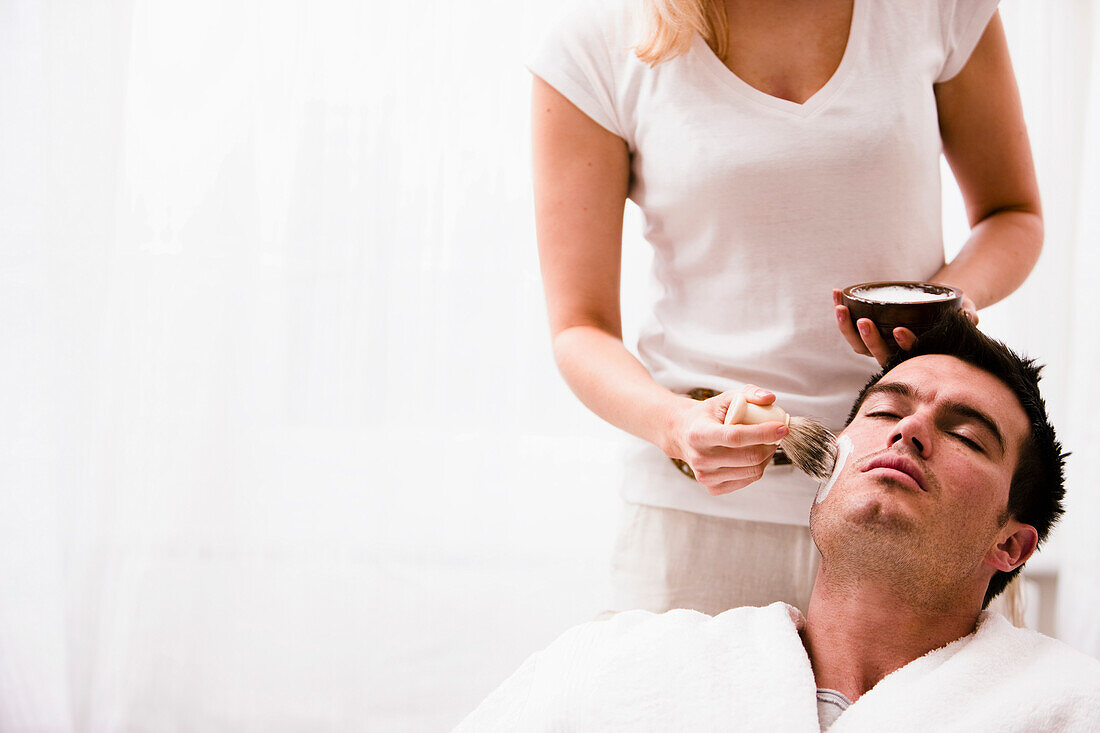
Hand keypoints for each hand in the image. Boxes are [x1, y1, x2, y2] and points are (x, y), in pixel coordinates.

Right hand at [666, 385, 785, 495]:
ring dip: (767, 457)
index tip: (782, 427)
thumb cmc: (706, 416)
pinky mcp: (713, 487)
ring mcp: (706, 476)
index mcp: (699, 433)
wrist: (682, 435)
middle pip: (748, 457)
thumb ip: (748, 393)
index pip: (736, 437)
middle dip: (771, 445)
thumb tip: (770, 399)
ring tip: (765, 443)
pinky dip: (757, 467)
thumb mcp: (724, 398)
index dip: (763, 433)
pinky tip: (753, 455)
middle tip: (776, 434)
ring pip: (752, 471)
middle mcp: (700, 458)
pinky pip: (748, 480)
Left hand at [831, 289, 978, 367]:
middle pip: (877, 352)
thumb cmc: (953, 312)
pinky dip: (841, 311)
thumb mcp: (964, 311)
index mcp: (917, 355)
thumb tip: (970, 317)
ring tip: (840, 308)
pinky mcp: (866, 331)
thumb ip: (967, 315)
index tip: (900, 330)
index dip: (904, 345)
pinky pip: (849, 326)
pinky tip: (837, 294)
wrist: (938, 304)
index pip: (909, 354)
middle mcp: (895, 353)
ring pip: (858, 344)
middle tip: (863, 321)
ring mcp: (879, 344)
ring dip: (846, 327)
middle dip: (869, 339)